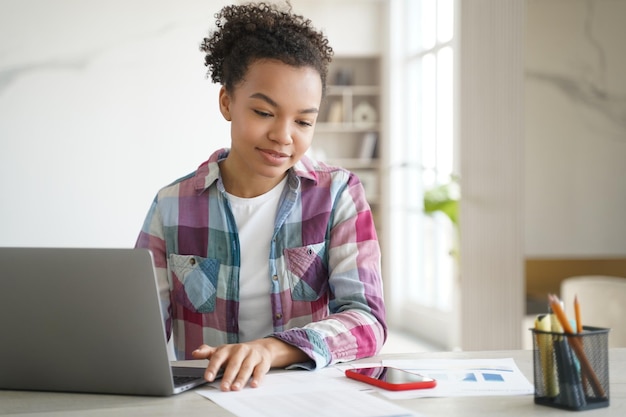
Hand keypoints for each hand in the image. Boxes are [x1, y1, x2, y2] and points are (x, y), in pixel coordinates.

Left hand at [191, 337, 307, 390]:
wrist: (260, 348)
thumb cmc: (237, 353)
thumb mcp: (222, 351)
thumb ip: (207, 352)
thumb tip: (195, 352)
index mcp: (228, 349)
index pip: (218, 357)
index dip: (213, 367)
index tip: (208, 377)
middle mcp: (240, 351)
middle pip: (233, 364)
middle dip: (228, 376)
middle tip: (223, 387)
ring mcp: (252, 355)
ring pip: (246, 367)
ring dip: (241, 378)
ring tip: (235, 388)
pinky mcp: (262, 362)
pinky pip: (260, 370)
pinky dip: (257, 377)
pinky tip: (254, 384)